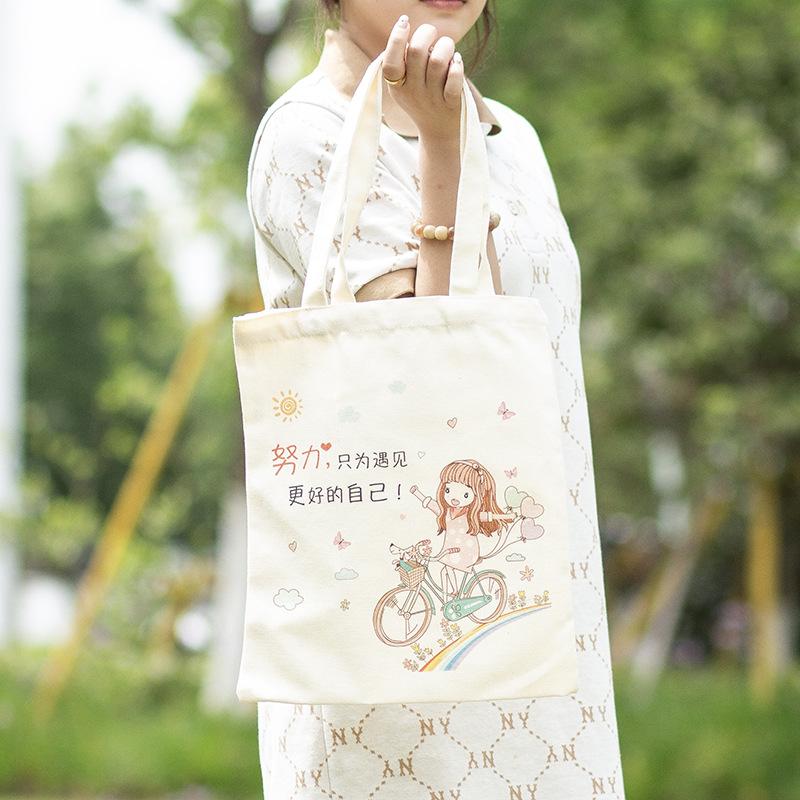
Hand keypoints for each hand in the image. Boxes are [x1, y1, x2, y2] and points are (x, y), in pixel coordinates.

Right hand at [382, 17, 463, 141]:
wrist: (438, 133)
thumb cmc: (422, 99)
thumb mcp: (405, 86)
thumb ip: (403, 62)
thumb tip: (404, 30)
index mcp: (398, 87)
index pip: (391, 62)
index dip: (396, 38)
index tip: (405, 22)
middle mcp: (413, 93)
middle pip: (417, 52)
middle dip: (427, 33)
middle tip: (432, 34)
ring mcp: (432, 100)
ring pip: (439, 61)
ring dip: (446, 45)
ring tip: (448, 48)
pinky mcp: (451, 104)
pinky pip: (455, 80)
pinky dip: (458, 66)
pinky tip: (457, 62)